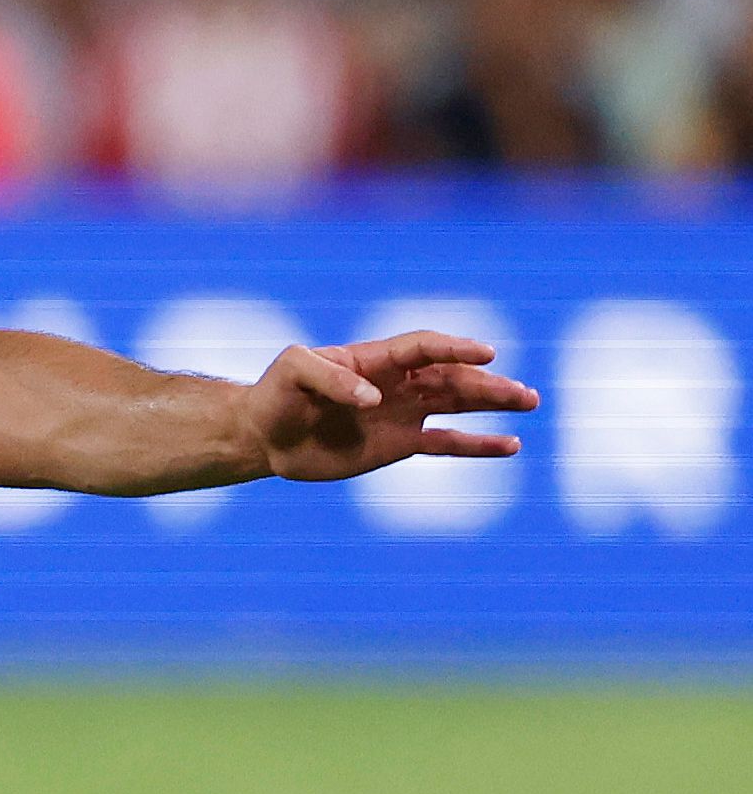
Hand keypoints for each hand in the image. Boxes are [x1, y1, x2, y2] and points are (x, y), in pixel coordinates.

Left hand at [248, 332, 539, 481]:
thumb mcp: (292, 372)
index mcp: (375, 359)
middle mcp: (396, 382)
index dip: (454, 349)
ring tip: (529, 403)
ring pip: (458, 404)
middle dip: (488, 383)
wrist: (264, 437)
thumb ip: (329, 377)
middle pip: (452, 377)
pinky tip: (510, 445)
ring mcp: (402, 412)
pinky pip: (447, 442)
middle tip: (523, 392)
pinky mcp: (400, 443)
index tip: (485, 354)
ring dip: (494, 403)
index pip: (424, 348)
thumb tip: (374, 397)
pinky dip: (478, 444)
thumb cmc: (274, 395)